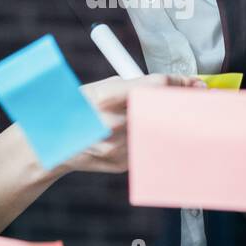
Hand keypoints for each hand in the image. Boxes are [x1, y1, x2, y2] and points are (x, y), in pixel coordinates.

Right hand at [62, 72, 203, 175]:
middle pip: (164, 111)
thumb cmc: (77, 108)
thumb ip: (132, 86)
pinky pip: (146, 146)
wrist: (50, 144)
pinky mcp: (121, 162)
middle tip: (195, 100)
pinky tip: (141, 134)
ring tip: (167, 117)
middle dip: (182, 105)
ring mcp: (117, 146)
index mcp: (105, 97)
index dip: (180, 83)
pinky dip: (150, 138)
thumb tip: (169, 84)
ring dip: (168, 123)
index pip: (155, 87)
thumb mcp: (98, 88)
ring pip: (158, 131)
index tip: (195, 83)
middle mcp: (112, 123)